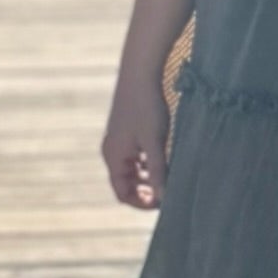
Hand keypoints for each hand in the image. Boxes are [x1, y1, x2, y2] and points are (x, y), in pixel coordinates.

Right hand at [102, 71, 170, 209]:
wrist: (139, 74)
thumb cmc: (147, 108)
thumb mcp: (155, 142)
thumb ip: (158, 171)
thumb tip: (163, 198)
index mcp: (114, 157)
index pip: (122, 192)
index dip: (140, 202)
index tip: (162, 203)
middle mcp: (111, 150)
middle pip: (124, 182)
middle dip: (144, 191)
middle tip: (165, 194)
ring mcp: (117, 140)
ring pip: (130, 169)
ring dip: (146, 177)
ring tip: (166, 179)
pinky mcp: (126, 130)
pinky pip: (133, 156)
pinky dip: (146, 163)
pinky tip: (162, 159)